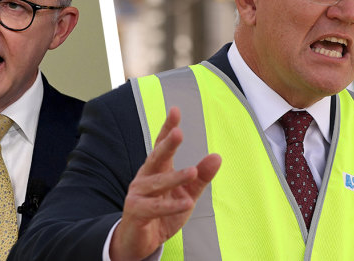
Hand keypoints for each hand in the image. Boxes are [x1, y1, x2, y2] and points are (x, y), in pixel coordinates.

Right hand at [109, 107, 221, 260]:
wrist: (140, 241)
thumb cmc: (162, 213)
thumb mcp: (187, 193)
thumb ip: (200, 177)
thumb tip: (217, 156)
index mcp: (156, 169)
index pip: (161, 145)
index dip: (167, 128)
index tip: (175, 110)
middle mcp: (145, 177)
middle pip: (156, 157)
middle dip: (167, 144)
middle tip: (178, 132)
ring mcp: (138, 194)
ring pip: (156, 183)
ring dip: (174, 177)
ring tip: (192, 172)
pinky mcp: (136, 211)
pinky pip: (154, 208)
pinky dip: (170, 206)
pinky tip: (186, 202)